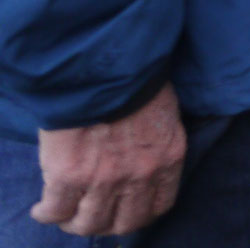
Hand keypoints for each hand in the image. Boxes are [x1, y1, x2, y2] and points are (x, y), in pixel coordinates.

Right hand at [34, 83, 185, 236]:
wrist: (103, 65)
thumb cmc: (134, 80)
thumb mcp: (162, 113)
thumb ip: (154, 144)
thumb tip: (139, 160)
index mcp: (168, 158)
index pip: (158, 206)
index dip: (138, 213)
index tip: (124, 210)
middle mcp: (140, 175)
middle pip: (124, 223)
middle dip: (107, 223)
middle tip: (91, 215)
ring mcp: (105, 179)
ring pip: (89, 224)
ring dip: (75, 223)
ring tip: (66, 213)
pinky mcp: (70, 176)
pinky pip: (56, 212)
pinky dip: (47, 214)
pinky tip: (42, 208)